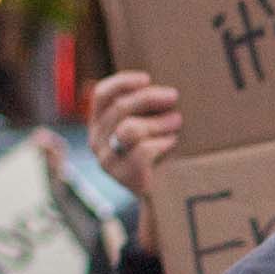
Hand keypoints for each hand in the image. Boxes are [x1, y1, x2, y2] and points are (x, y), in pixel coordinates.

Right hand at [86, 69, 187, 204]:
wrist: (162, 195)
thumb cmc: (160, 152)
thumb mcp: (146, 125)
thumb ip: (143, 107)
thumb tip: (163, 86)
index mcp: (99, 123)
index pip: (101, 94)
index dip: (122, 82)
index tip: (147, 78)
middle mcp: (96, 141)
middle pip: (120, 108)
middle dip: (150, 98)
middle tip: (173, 96)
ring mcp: (108, 161)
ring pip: (129, 130)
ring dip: (158, 122)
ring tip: (177, 121)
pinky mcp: (123, 177)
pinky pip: (142, 151)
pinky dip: (162, 143)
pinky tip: (171, 143)